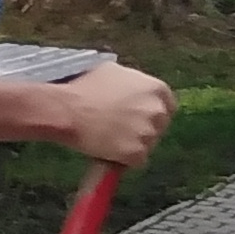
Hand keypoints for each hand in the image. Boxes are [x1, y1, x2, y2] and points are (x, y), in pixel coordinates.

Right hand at [55, 62, 175, 170]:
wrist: (66, 109)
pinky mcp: (136, 153)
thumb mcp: (113, 72)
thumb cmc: (84, 87)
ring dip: (133, 145)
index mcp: (156, 89)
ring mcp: (148, 133)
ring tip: (109, 140)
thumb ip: (131, 82)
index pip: (168, 106)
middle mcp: (157, 111)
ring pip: (148, 145)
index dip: (151, 113)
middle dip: (143, 129)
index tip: (139, 118)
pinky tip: (108, 150)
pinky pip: (137, 161)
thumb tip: (131, 88)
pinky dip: (124, 160)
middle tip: (120, 129)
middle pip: (159, 126)